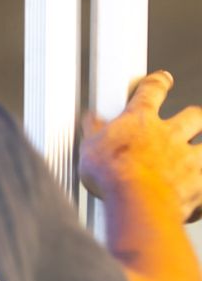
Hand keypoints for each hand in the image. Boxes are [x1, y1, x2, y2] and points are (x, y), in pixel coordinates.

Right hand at [81, 71, 201, 222]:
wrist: (137, 201)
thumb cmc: (113, 174)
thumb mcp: (90, 147)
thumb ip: (94, 130)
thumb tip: (90, 118)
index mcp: (141, 121)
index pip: (152, 91)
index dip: (157, 82)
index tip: (162, 79)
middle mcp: (169, 134)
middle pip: (192, 115)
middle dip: (193, 116)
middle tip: (190, 119)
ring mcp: (187, 157)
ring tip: (198, 153)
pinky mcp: (198, 181)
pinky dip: (201, 184)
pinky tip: (198, 189)